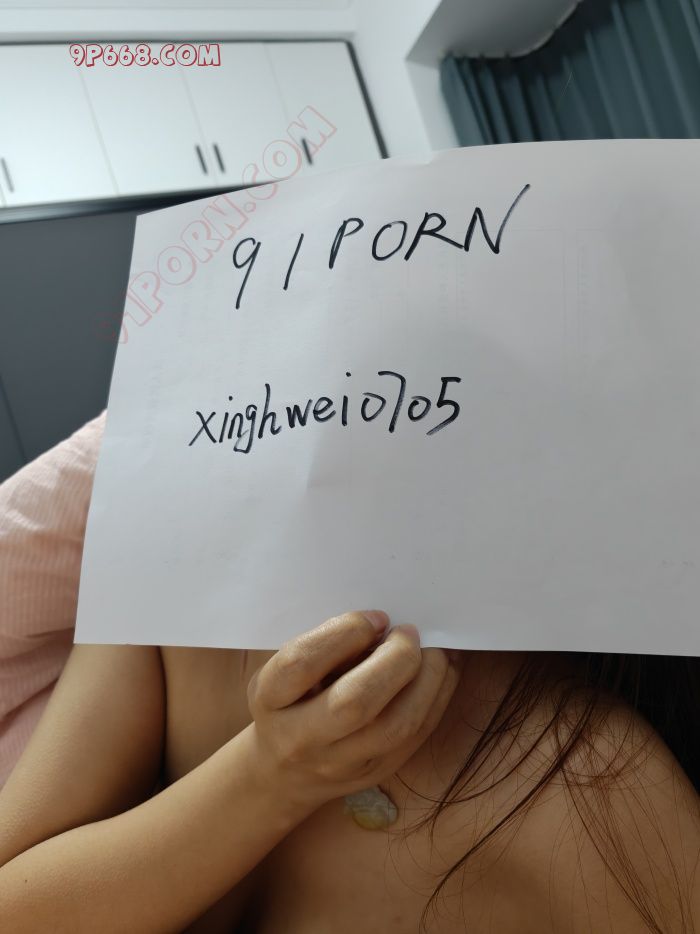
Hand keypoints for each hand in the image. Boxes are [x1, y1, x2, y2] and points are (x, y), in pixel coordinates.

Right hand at [245, 610, 462, 812]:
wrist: (282, 774)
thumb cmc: (286, 703)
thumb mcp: (283, 671)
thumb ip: (321, 647)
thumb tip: (382, 624)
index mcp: (270, 700)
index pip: (302, 663)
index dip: (344, 632)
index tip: (375, 617)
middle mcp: (302, 738)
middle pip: (354, 702)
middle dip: (394, 659)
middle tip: (408, 632)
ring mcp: (342, 763)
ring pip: (396, 725)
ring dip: (427, 679)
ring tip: (434, 650)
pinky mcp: (377, 772)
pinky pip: (417, 735)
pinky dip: (437, 697)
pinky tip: (442, 671)